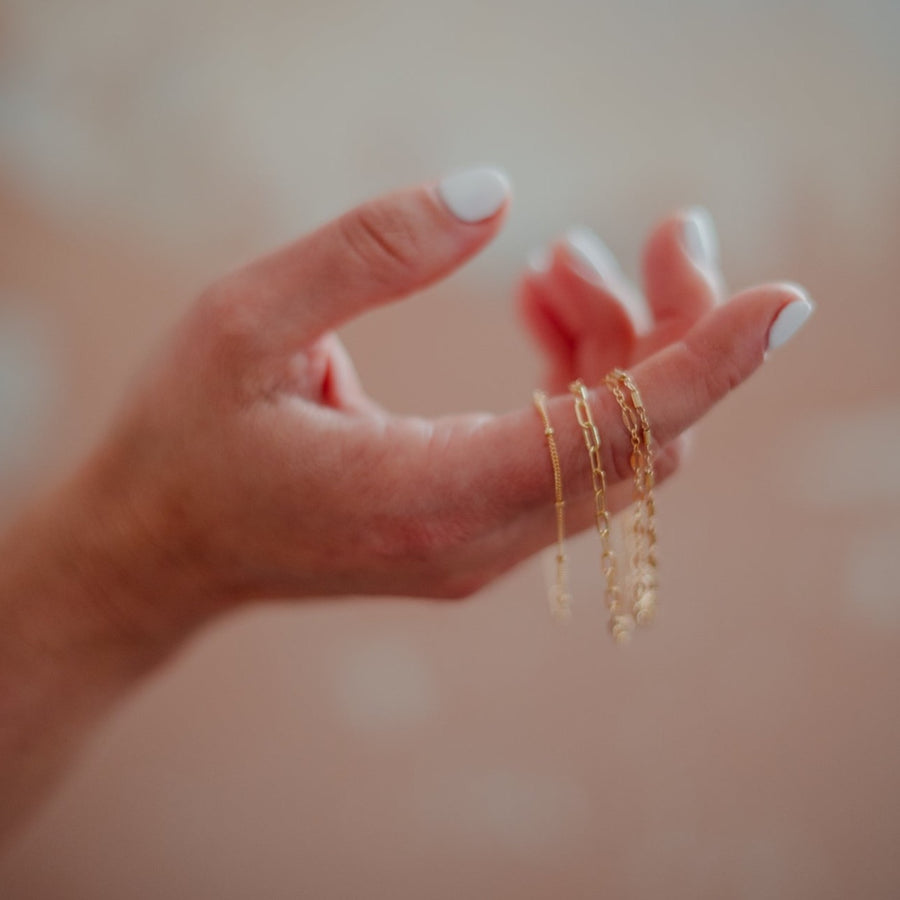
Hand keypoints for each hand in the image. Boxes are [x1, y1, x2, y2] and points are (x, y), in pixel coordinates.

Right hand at [52, 167, 813, 644]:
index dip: (708, 363)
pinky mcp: (474, 532)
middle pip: (642, 444)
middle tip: (664, 231)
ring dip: (625, 351)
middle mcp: (474, 538)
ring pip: (617, 453)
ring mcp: (481, 545)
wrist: (160, 546)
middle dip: (676, 331)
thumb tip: (493, 191)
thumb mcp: (246, 321)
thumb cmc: (187, 438)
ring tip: (563, 264)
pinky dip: (586, 383)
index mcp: (426, 493)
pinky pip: (574, 460)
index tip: (780, 301)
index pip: (616, 437)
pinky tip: (545, 314)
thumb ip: (371, 250)